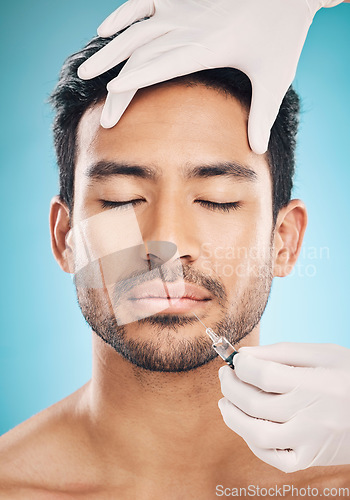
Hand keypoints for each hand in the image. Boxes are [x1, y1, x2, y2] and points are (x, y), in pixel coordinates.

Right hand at [78, 0, 341, 153]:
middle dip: (117, 81)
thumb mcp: (276, 77)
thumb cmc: (285, 32)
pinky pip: (145, 1)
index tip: (110, 95)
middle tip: (99, 112)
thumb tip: (257, 152)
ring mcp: (185, 7)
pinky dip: (124, 14)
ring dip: (109, 50)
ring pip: (137, 29)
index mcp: (210, 46)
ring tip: (85, 70)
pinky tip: (105, 28)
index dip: (135, 79)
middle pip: (143, 53)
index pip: (162, 65)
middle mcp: (191, 25)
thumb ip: (263, 115)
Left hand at [218, 342, 349, 472]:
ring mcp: (309, 440)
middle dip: (230, 386)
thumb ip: (281, 352)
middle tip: (226, 375)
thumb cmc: (348, 375)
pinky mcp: (310, 458)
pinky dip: (252, 442)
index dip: (241, 366)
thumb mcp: (322, 353)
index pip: (263, 376)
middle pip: (254, 404)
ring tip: (226, 402)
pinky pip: (274, 458)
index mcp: (313, 384)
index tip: (235, 360)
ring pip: (258, 435)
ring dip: (233, 417)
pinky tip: (247, 424)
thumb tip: (244, 356)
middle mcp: (310, 415)